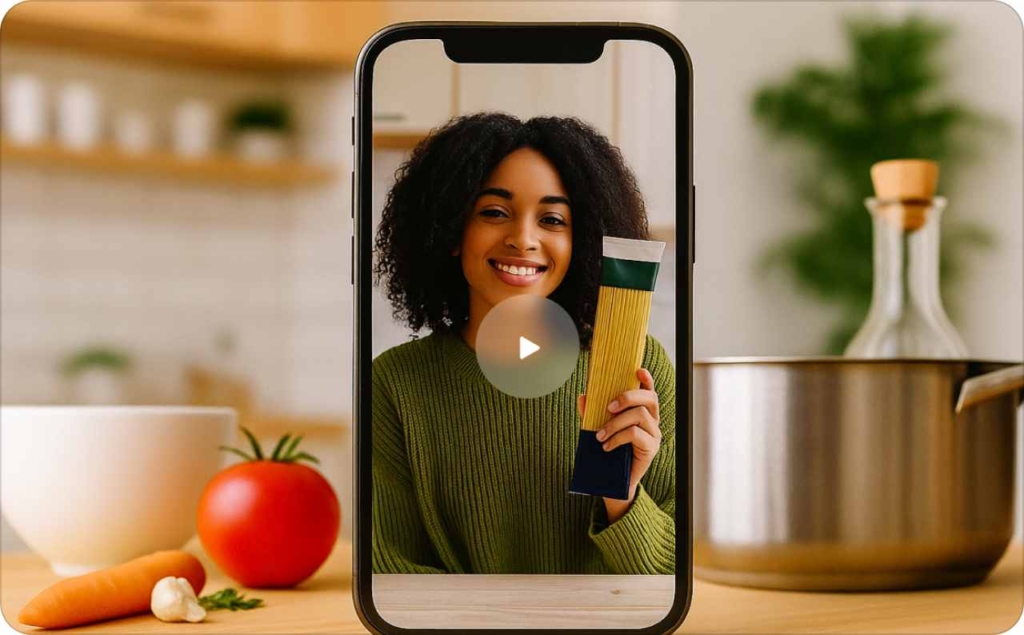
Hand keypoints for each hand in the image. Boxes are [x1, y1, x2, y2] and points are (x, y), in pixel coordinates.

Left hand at [577, 368, 661, 522]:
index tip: (638, 370)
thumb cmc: (608, 450)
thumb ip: (592, 413)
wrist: (612, 481)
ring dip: (615, 423)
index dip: (646, 379)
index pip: (648, 391)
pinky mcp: (651, 448)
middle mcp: (652, 420)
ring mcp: (654, 434)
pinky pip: (635, 434)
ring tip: (600, 435)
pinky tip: (606, 446)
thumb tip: (583, 396)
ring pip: (640, 415)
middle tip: (608, 407)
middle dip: (628, 397)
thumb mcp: (597, 428)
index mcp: (642, 411)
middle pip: (649, 398)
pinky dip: (618, 437)